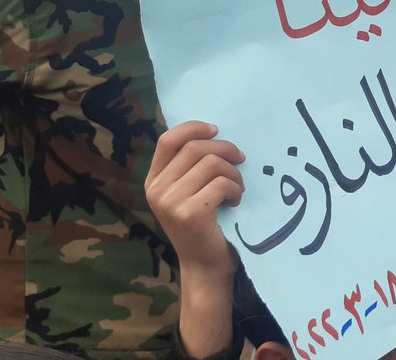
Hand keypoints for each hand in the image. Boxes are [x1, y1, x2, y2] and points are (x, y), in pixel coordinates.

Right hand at [145, 120, 245, 276]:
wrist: (205, 268)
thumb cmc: (204, 228)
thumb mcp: (188, 194)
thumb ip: (190, 168)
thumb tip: (214, 134)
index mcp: (153, 181)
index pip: (168, 140)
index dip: (193, 128)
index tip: (216, 130)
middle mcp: (156, 190)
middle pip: (195, 148)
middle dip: (225, 149)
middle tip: (241, 160)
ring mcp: (170, 202)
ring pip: (211, 164)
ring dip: (233, 173)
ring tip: (238, 189)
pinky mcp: (189, 214)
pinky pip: (221, 184)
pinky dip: (236, 189)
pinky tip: (235, 202)